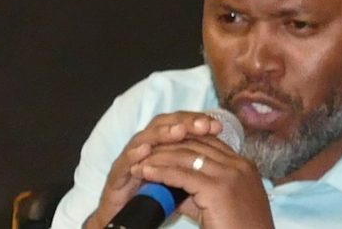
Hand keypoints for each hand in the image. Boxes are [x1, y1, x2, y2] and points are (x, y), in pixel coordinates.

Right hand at [85, 112, 223, 228]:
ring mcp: (130, 158)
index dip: (199, 122)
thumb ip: (196, 169)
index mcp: (165, 146)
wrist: (128, 219)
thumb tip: (224, 160)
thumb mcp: (184, 183)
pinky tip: (146, 149)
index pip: (182, 125)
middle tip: (202, 124)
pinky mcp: (116, 174)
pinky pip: (125, 161)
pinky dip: (134, 153)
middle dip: (185, 122)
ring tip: (179, 131)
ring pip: (145, 136)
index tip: (218, 125)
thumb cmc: (158, 200)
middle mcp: (147, 146)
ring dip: (162, 132)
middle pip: (164, 123)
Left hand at [132, 136, 271, 228]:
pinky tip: (146, 172)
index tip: (161, 146)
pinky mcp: (218, 189)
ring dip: (160, 157)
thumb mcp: (220, 205)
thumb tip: (170, 187)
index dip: (182, 142)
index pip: (209, 143)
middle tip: (144, 150)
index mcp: (243, 166)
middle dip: (168, 145)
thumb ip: (198, 193)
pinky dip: (161, 172)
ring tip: (139, 161)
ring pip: (187, 157)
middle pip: (197, 145)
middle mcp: (239, 165)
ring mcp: (230, 175)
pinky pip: (183, 175)